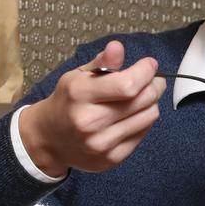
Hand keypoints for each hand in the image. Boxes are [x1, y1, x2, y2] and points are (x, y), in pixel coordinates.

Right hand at [19, 40, 166, 175]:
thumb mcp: (77, 76)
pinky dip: (144, 120)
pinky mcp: (111, 158)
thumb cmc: (68, 102)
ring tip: (143, 97)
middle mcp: (90, 121)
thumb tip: (118, 47)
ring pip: (148, 117)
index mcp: (79, 95)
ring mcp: (101, 143)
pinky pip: (143, 134)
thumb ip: (101, 62)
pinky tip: (134, 115)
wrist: (49, 140)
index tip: (150, 65)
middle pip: (142, 100)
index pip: (127, 84)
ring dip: (152, 103)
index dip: (145, 72)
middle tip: (154, 80)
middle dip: (154, 85)